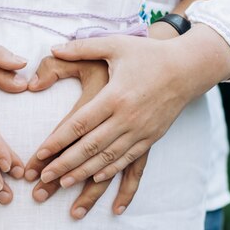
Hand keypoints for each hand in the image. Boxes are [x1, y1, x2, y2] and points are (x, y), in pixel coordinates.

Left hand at [32, 25, 229, 188]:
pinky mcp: (152, 137)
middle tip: (44, 178)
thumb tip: (53, 47)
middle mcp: (127, 118)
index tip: (40, 154)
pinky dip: (112, 172)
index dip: (58, 141)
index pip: (79, 124)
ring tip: (63, 184)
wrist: (188, 67)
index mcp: (114, 96)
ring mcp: (141, 131)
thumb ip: (82, 47)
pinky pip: (129, 161)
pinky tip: (96, 180)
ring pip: (108, 159)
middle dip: (65, 164)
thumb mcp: (115, 45)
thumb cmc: (148, 53)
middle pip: (90, 147)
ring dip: (84, 174)